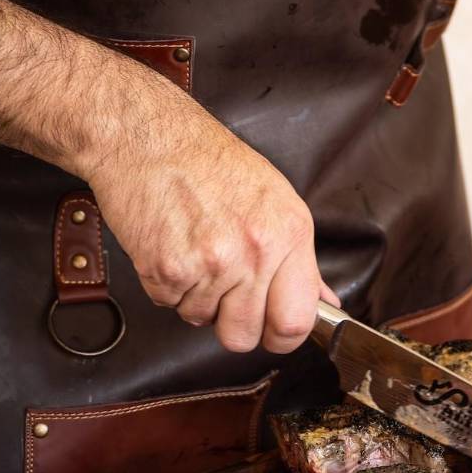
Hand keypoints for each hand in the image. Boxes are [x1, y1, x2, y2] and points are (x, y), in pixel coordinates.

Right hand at [82, 62, 336, 354]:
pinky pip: (169, 304)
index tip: (271, 327)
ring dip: (194, 295)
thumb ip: (299, 258)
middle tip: (222, 285)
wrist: (147, 135)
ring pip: (201, 320)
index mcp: (288, 232)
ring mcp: (210, 263)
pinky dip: (166, 283)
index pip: (297, 322)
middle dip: (231, 321)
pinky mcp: (167, 270)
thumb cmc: (207, 160)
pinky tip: (171, 244)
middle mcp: (254, 250)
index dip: (281, 334)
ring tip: (192, 246)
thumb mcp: (273, 197)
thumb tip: (324, 303)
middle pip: (244, 337)